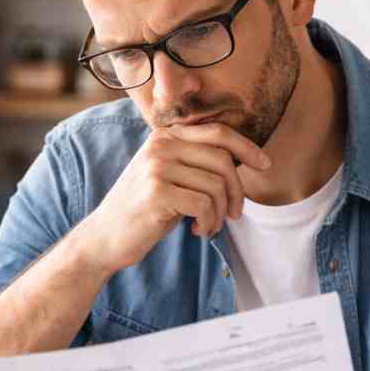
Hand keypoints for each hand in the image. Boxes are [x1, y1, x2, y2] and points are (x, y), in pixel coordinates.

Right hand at [76, 122, 270, 274]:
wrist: (104, 237)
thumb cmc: (144, 210)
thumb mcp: (169, 176)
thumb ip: (196, 161)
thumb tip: (245, 158)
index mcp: (164, 135)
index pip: (217, 132)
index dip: (247, 147)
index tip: (265, 165)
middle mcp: (160, 145)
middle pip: (223, 160)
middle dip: (238, 191)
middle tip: (235, 214)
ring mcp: (157, 167)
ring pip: (216, 186)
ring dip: (220, 213)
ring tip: (209, 225)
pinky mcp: (157, 192)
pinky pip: (204, 205)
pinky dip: (209, 223)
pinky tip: (197, 230)